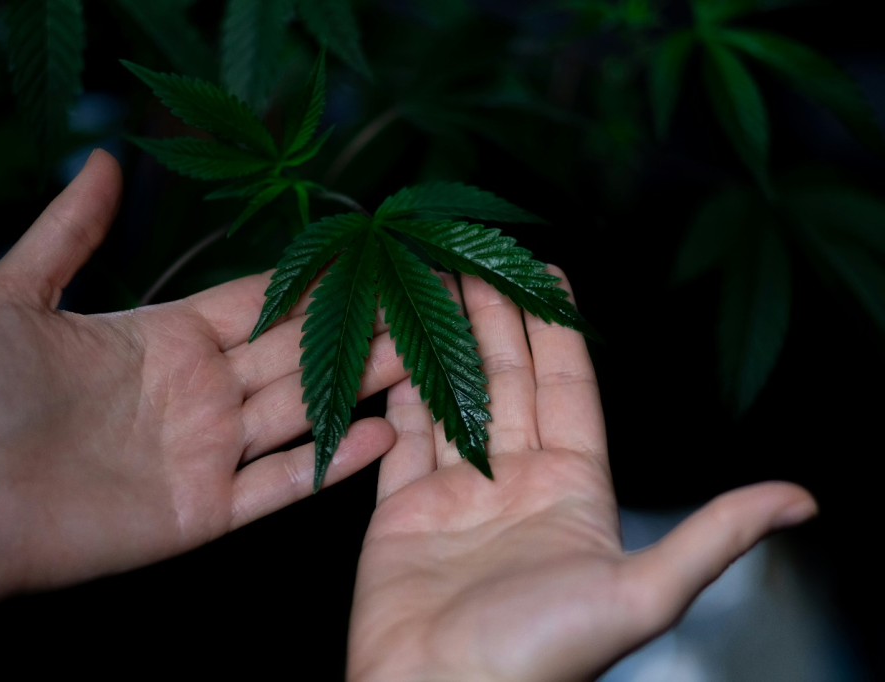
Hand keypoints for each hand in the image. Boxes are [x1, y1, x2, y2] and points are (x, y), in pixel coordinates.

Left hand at [0, 150, 406, 658]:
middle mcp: (203, 391)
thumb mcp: (14, 296)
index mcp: (169, 340)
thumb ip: (67, 230)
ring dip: (361, 383)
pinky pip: (282, 484)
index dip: (311, 280)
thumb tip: (101, 158)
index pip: (258, 302)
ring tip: (419, 354)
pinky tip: (382, 434)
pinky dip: (331, 465)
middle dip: (356, 327)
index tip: (366, 254)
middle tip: (417, 302)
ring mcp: (210, 451)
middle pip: (295, 352)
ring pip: (302, 409)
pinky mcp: (208, 509)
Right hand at [347, 273, 816, 681]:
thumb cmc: (538, 654)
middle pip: (507, 380)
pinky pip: (403, 438)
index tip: (546, 272)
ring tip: (429, 290)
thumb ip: (713, 535)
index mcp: (572, 488)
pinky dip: (399, 395)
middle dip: (493, 317)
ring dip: (444, 344)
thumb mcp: (640, 591)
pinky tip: (395, 353)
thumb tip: (801, 502)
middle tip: (474, 260)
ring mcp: (456, 493)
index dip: (557, 328)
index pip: (568, 388)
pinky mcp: (402, 509)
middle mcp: (515, 481)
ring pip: (453, 398)